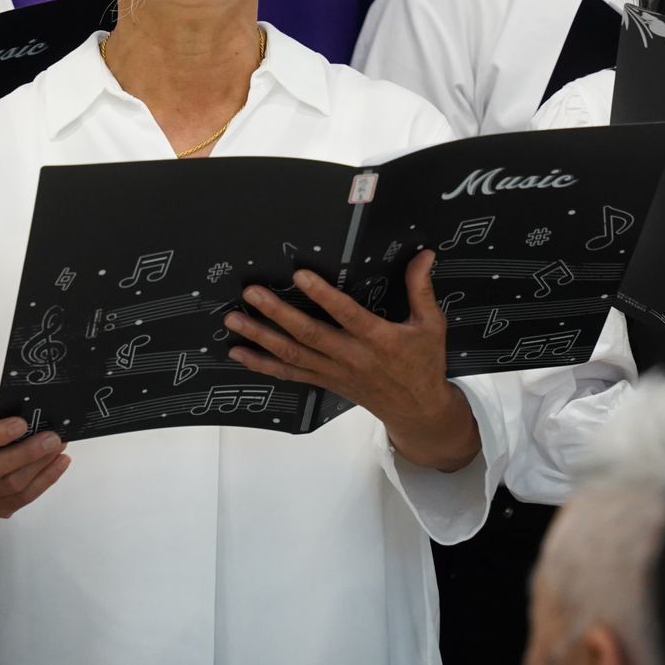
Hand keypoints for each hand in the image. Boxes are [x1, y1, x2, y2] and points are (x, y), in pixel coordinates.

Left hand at [225, 250, 478, 469]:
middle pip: (309, 334)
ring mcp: (333, 371)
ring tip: (233, 319)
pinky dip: (262, 364)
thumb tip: (424, 254)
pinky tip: (238, 353)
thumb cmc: (423, 363)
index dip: (323, 295)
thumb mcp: (431, 325)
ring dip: (260, 337)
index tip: (299, 274)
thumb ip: (421, 289)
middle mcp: (351, 356)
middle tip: (251, 293)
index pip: (347, 314)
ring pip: (292, 354)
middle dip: (277, 314)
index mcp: (378, 339)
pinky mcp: (324, 381)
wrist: (416, 411)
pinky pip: (289, 373)